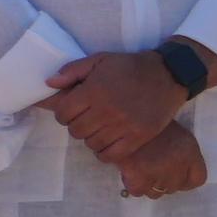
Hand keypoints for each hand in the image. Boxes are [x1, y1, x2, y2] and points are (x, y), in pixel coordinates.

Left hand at [42, 49, 189, 166]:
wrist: (167, 75)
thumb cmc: (129, 67)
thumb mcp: (99, 60)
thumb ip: (72, 71)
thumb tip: (49, 84)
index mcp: (95, 91)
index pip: (63, 113)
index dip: (63, 113)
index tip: (71, 110)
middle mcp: (107, 110)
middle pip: (76, 130)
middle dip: (76, 125)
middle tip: (85, 119)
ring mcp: (124, 126)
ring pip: (91, 144)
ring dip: (90, 138)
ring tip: (98, 128)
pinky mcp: (138, 137)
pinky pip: (110, 155)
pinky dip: (104, 152)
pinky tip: (107, 142)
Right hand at [112, 122, 207, 201]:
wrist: (125, 112)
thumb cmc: (150, 120)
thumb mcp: (175, 132)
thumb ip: (181, 154)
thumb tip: (177, 175)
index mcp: (190, 151)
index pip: (197, 179)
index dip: (185, 179)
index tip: (175, 175)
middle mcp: (178, 164)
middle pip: (174, 187)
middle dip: (164, 180)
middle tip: (152, 167)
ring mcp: (158, 172)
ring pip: (156, 192)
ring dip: (148, 183)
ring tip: (140, 168)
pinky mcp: (137, 176)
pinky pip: (137, 191)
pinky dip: (132, 183)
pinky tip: (129, 170)